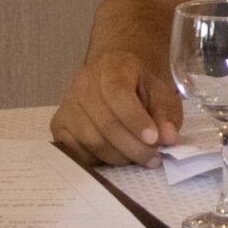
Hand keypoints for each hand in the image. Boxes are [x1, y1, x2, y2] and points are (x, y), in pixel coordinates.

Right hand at [51, 51, 183, 165]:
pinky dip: (99, 160)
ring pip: (92, 140)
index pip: (118, 94)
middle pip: (106, 123)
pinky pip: (77, 151)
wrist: (112, 78)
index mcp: (111, 66)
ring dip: (119, 156)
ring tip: (138, 158)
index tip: (154, 140)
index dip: (136, 120)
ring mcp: (67, 104)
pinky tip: (116, 156)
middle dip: (133, 147)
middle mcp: (83, 83)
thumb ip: (167, 113)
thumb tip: (169, 138)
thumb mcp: (161, 93)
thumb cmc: (139, 87)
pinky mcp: (58, 125)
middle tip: (153, 159)